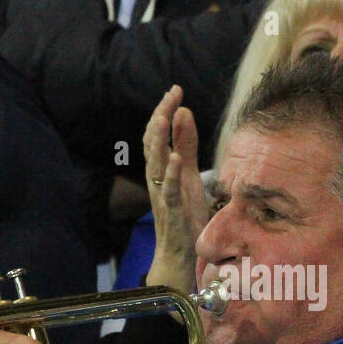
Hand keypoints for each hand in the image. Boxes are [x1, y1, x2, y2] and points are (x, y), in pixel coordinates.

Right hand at [144, 86, 209, 295]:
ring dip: (160, 140)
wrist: (181, 253)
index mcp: (161, 167)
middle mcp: (157, 178)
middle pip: (153, 142)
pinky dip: (172, 174)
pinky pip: (169, 190)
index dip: (164, 110)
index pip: (158, 134)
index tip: (175, 90)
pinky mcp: (173, 211)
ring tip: (165, 117)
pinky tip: (177, 158)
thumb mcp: (190, 174)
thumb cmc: (185, 213)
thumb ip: (187, 144)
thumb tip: (184, 112)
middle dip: (161, 117)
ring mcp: (162, 194)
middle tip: (171, 95)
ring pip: (156, 163)